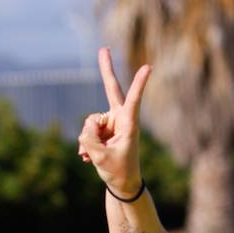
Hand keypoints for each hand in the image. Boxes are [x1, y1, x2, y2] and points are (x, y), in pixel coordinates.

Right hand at [77, 47, 151, 196]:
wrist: (122, 184)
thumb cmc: (118, 171)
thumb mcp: (101, 157)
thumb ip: (89, 138)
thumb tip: (86, 125)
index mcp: (129, 124)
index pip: (134, 100)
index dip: (139, 83)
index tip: (149, 67)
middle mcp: (120, 119)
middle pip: (111, 89)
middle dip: (105, 69)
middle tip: (104, 48)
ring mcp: (110, 123)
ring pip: (90, 122)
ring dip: (88, 140)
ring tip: (96, 156)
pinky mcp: (101, 129)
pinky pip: (86, 130)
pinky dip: (85, 144)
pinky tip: (88, 157)